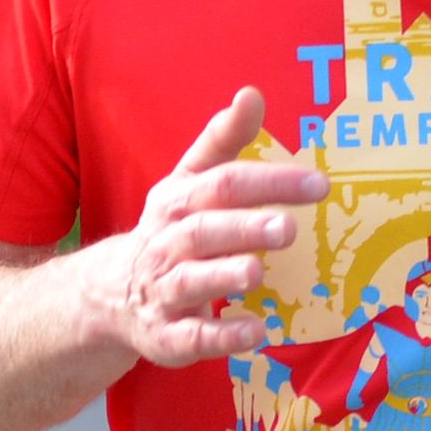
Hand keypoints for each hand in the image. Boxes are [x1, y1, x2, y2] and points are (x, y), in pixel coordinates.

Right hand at [81, 86, 326, 371]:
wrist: (112, 293)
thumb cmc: (170, 229)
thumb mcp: (189, 181)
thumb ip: (222, 140)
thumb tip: (251, 94)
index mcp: (178, 200)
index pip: (223, 183)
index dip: (269, 182)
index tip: (319, 184)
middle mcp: (167, 242)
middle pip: (204, 230)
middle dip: (244, 228)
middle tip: (289, 228)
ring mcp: (164, 290)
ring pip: (191, 280)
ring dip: (224, 276)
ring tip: (258, 271)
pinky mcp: (166, 335)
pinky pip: (190, 337)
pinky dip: (220, 335)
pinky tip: (255, 331)